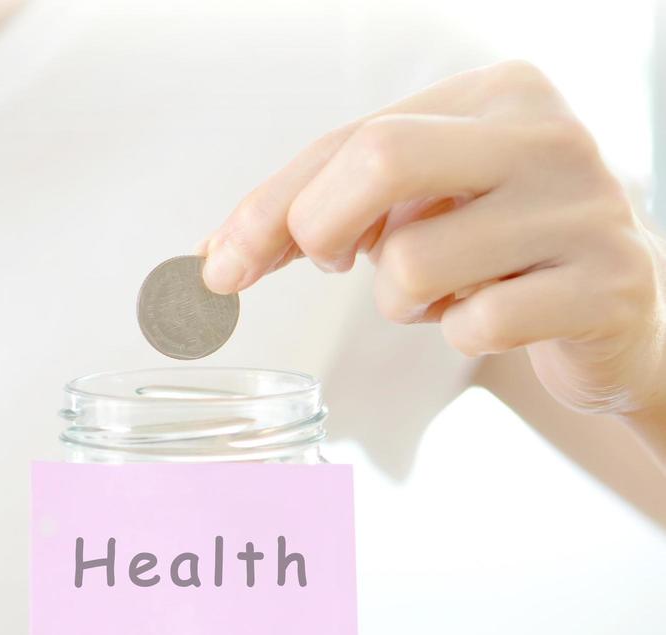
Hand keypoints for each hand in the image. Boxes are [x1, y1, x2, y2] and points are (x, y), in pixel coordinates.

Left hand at [200, 61, 665, 429]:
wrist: (619, 312)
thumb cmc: (500, 251)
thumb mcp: (418, 205)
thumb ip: (324, 209)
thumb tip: (219, 256)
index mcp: (497, 94)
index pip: (352, 138)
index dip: (271, 206)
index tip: (221, 264)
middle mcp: (548, 135)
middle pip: (380, 160)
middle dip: (320, 228)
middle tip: (333, 265)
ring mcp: (585, 209)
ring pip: (415, 262)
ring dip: (402, 303)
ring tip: (446, 293)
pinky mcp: (606, 286)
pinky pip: (477, 325)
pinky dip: (461, 337)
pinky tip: (496, 318)